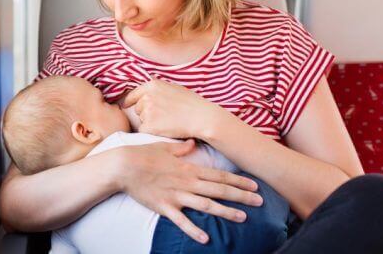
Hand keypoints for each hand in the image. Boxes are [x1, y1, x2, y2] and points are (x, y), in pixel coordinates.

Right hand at [115, 140, 263, 243]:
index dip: (238, 181)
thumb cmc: (143, 154)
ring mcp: (176, 195)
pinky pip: (182, 221)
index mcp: (189, 168)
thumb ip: (182, 147)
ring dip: (225, 212)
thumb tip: (193, 144)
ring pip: (206, 205)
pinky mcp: (164, 207)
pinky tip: (206, 239)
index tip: (254, 185)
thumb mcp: (165, 146)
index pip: (219, 175)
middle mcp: (187, 182)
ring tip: (243, 218)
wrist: (123, 166)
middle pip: (219, 190)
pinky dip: (194, 230)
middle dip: (241, 196)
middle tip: (260, 202)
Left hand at [122, 78, 231, 138]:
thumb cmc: (191, 103)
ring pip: (141, 120)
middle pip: (137, 109)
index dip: (129, 102)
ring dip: (149, 122)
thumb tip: (146, 88)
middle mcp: (147, 96)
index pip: (132, 95)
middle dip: (146, 113)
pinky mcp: (149, 126)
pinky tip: (165, 129)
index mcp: (152, 85)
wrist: (201, 117)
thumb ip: (157, 88)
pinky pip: (144, 131)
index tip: (126, 106)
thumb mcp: (173, 87)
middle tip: (163, 116)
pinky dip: (151, 132)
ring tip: (167, 121)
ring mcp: (147, 111)